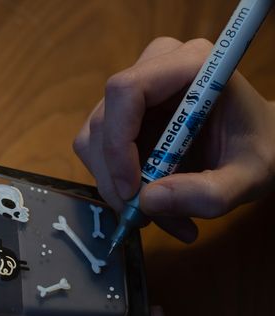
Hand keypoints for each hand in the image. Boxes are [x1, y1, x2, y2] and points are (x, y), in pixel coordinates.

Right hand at [73, 37, 274, 241]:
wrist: (256, 144)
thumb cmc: (257, 149)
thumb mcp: (248, 178)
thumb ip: (208, 193)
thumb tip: (148, 201)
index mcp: (192, 65)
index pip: (127, 90)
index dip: (118, 141)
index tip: (133, 189)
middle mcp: (156, 67)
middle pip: (104, 120)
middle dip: (114, 174)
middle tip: (141, 216)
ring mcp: (134, 90)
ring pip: (93, 140)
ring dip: (113, 184)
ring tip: (155, 215)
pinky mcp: (120, 114)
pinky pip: (97, 150)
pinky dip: (114, 182)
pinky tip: (147, 199)